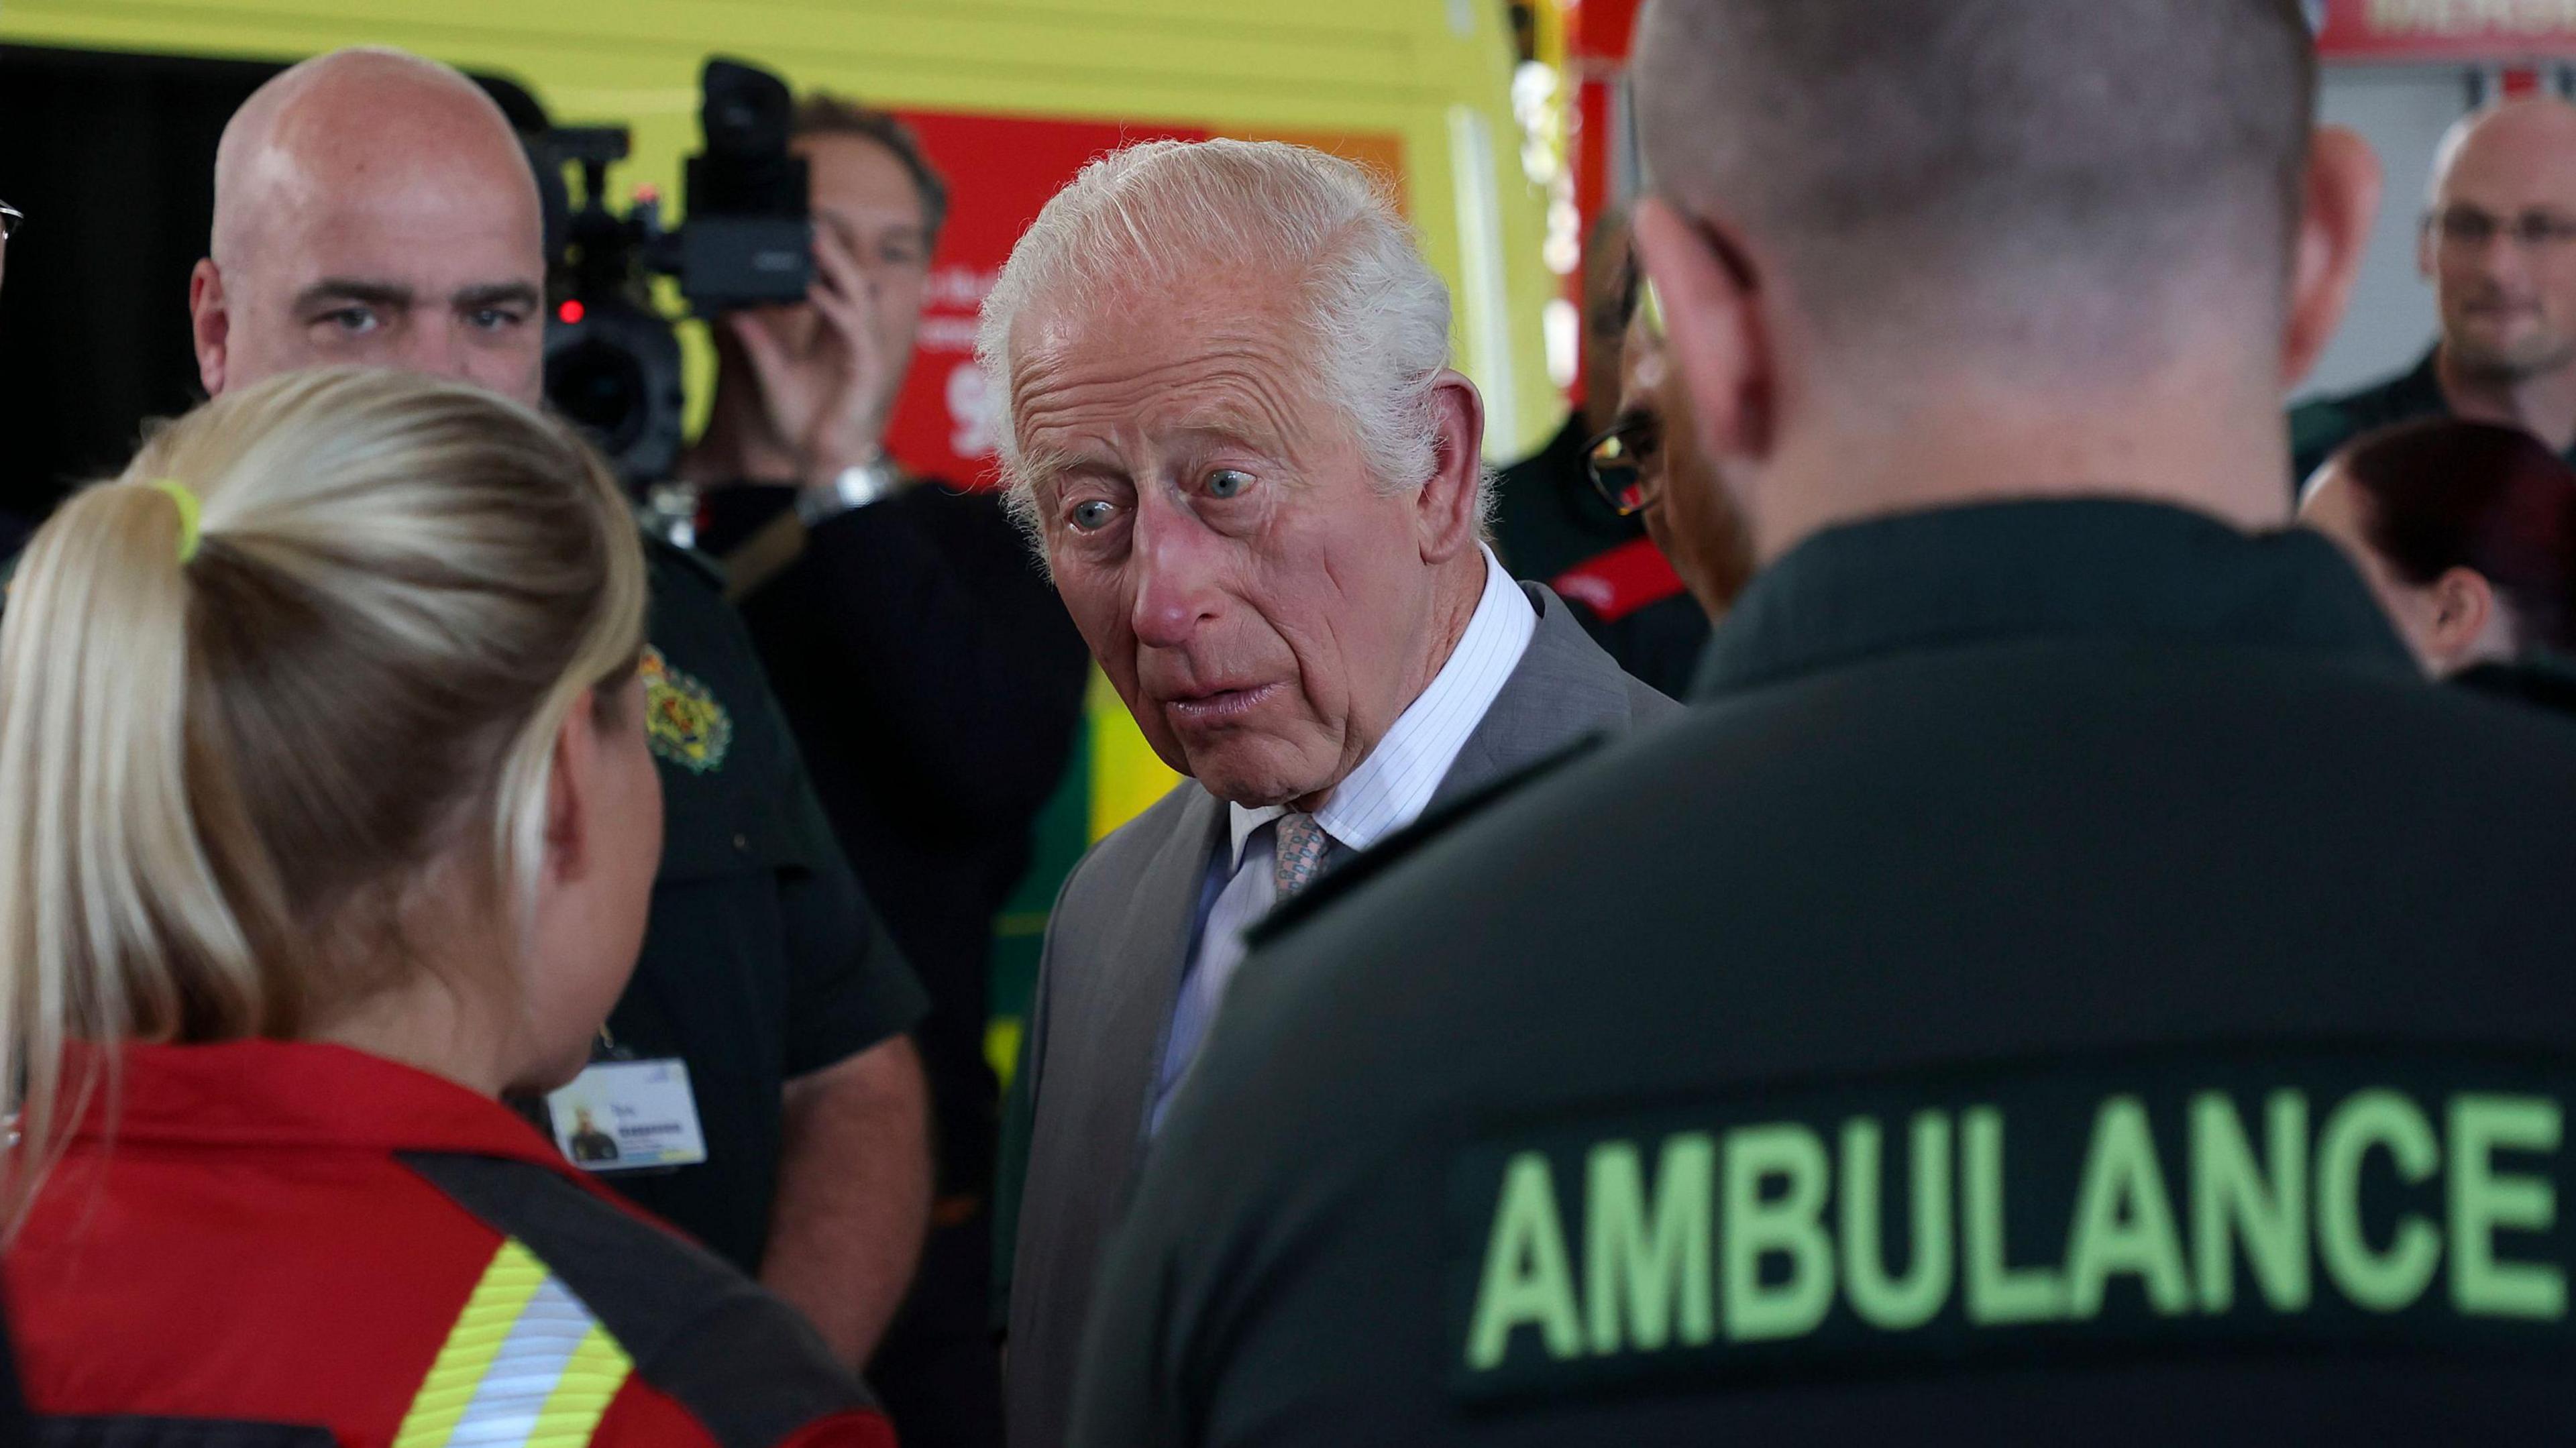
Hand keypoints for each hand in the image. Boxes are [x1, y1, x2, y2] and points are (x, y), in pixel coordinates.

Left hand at [728, 224, 903, 488]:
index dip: (822, 257)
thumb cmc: (800, 421)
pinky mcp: (865, 368)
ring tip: (815, 243)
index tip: (800, 229)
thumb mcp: (769, 373)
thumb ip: (755, 341)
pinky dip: (836, 308)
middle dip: (832, 250)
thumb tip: (731, 310)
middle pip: (848, 282)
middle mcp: (851, 337)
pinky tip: (817, 291)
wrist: (812, 460)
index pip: (832, 285)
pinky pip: (854, 330)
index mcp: (833, 334)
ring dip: (838, 268)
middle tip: (809, 222)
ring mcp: (862, 350)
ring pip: (857, 297)